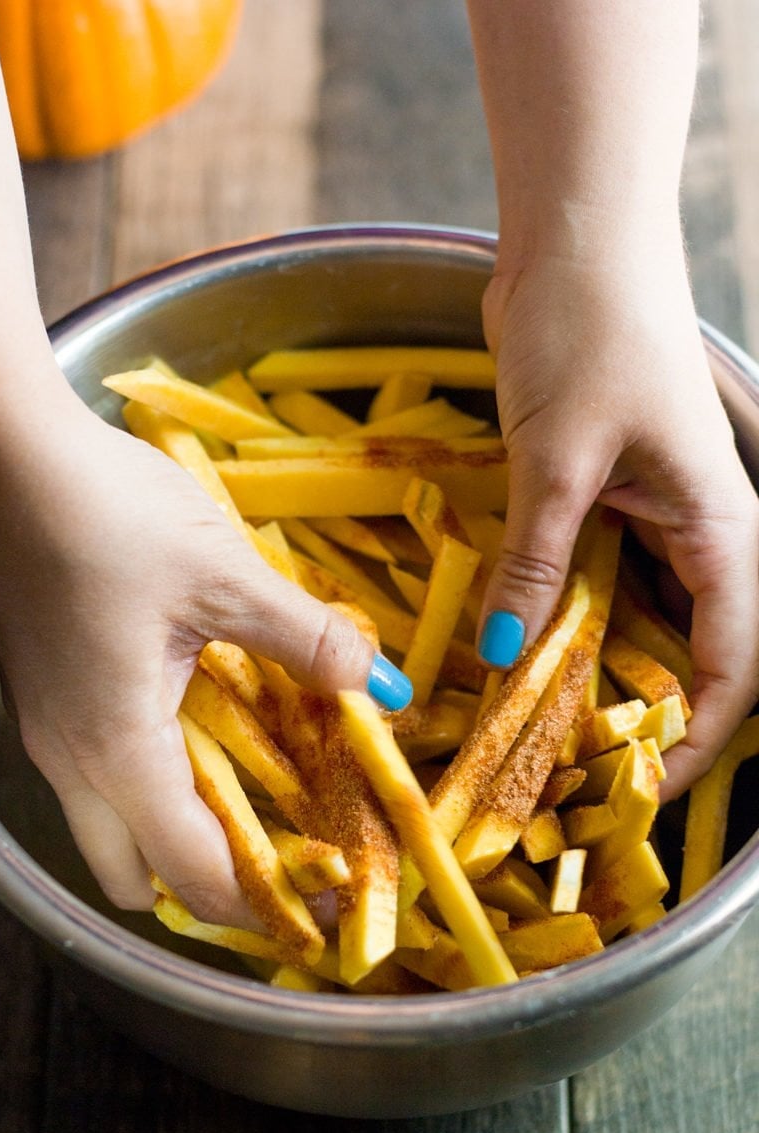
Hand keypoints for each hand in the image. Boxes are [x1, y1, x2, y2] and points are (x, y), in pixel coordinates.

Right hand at [0, 391, 409, 923]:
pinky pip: (100, 782)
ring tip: (256, 816)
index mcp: (119, 750)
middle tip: (287, 875)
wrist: (4, 458)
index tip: (325, 916)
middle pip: (137, 876)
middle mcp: (72, 762)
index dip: (264, 906)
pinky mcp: (47, 697)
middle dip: (211, 894)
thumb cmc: (109, 516)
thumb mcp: (225, 576)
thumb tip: (382, 685)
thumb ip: (308, 638)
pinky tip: (203, 742)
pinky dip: (154, 793)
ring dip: (178, 841)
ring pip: (111, 831)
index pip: (194, 871)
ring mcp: (50, 731)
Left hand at [476, 245, 758, 798]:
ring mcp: (650, 515)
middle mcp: (697, 531)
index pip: (734, 663)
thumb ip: (536, 558)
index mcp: (721, 527)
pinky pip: (596, 578)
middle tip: (572, 768)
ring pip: (638, 620)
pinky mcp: (603, 497)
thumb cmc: (589, 329)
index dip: (697, 735)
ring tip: (539, 725)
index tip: (638, 786)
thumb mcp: (558, 455)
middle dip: (640, 715)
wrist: (573, 243)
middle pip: (688, 652)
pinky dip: (565, 618)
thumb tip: (503, 653)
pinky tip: (519, 647)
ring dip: (597, 672)